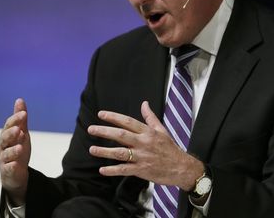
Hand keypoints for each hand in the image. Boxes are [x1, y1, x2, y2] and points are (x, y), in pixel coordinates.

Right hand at [0, 98, 30, 205]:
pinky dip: (11, 166)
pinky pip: (8, 169)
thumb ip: (20, 119)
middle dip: (11, 134)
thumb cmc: (17, 148)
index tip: (24, 113)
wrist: (17, 172)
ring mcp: (4, 159)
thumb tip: (19, 100)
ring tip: (20, 147)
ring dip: (13, 150)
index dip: (15, 119)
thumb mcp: (22, 132)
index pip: (9, 126)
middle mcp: (3, 146)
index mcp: (7, 136)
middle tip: (19, 129)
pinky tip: (15, 164)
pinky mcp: (7, 171)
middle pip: (5, 139)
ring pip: (6, 154)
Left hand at [87, 101, 203, 190]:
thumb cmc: (170, 148)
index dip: (114, 117)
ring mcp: (142, 157)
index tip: (101, 114)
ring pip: (120, 153)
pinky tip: (102, 169)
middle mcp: (143, 143)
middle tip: (91, 129)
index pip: (128, 121)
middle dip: (104, 131)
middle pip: (121, 135)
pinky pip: (124, 170)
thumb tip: (144, 103)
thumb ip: (150, 117)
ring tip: (92, 149)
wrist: (182, 168)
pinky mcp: (141, 171)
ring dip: (104, 151)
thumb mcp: (162, 130)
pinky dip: (112, 170)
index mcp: (148, 132)